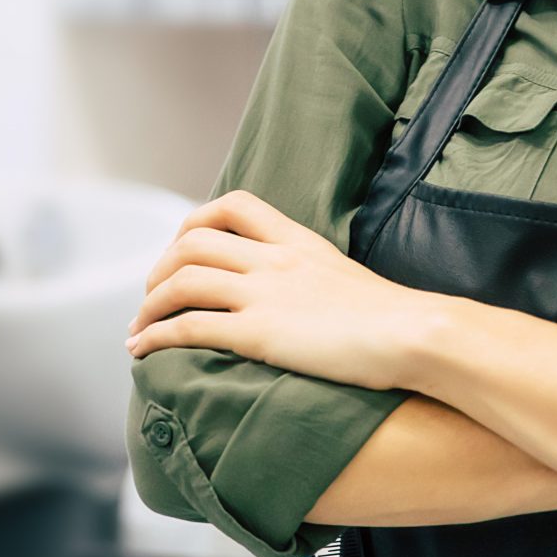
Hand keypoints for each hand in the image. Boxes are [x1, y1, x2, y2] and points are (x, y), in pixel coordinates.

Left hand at [123, 190, 439, 391]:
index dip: (196, 221)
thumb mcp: (354, 283)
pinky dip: (156, 336)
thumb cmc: (400, 322)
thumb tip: (315, 303)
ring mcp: (265, 294)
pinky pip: (190, 326)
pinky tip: (142, 351)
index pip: (235, 205)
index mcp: (299, 242)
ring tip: (137, 330)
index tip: (182, 246)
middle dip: (160, 268)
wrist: (418, 334)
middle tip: (151, 297)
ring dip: (149, 305)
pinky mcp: (260, 333)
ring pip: (182, 281)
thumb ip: (322, 282)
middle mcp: (275, 260)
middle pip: (193, 242)